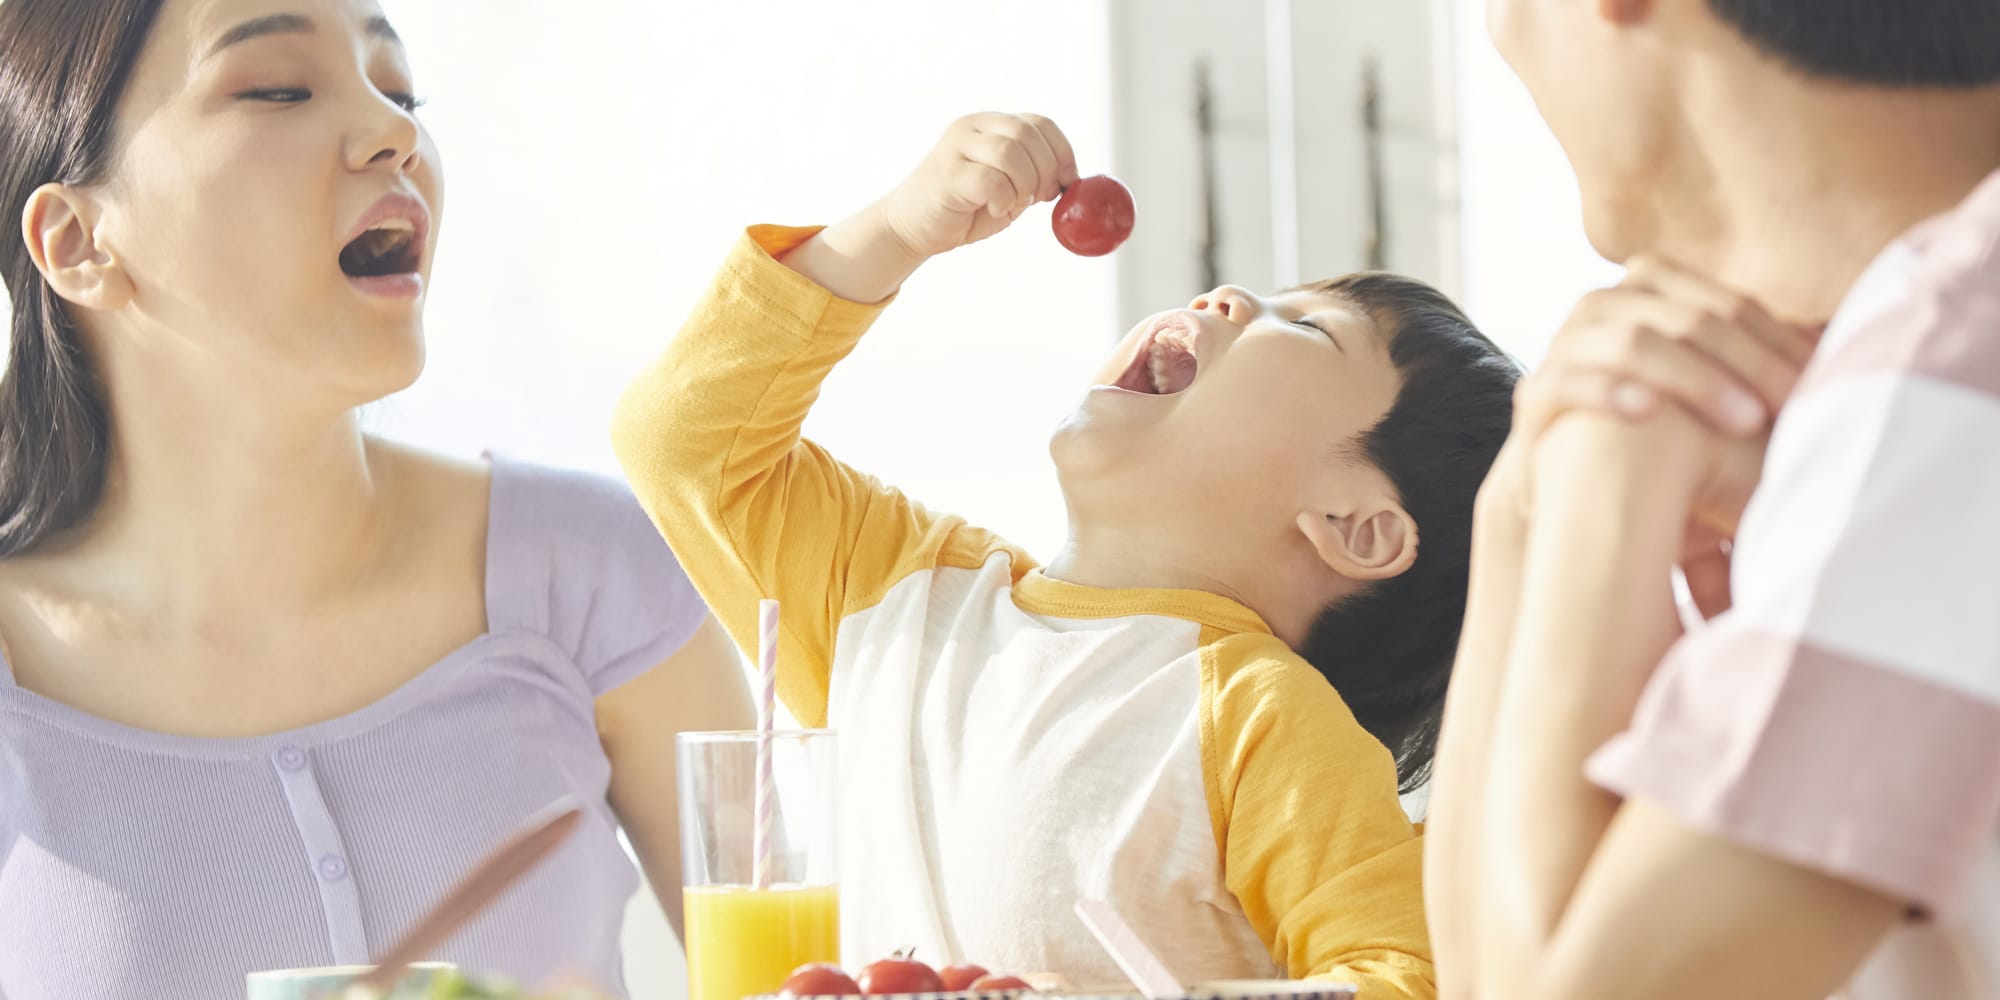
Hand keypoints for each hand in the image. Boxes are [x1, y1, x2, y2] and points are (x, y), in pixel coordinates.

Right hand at [878, 112, 1078, 261]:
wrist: (912, 228)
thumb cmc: (963, 211)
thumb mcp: (1009, 191)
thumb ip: (1034, 179)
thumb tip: (1072, 182)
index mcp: (991, 126)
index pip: (1039, 123)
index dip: (1062, 152)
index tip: (1068, 182)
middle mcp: (974, 128)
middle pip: (1028, 134)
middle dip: (1046, 171)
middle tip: (1039, 198)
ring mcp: (957, 146)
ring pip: (1012, 153)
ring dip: (1024, 185)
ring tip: (1012, 204)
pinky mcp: (947, 171)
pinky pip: (991, 179)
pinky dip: (1003, 199)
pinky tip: (995, 210)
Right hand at [1513, 256, 1817, 537]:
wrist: (1578, 487)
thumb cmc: (1662, 438)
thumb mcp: (1713, 389)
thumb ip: (1757, 359)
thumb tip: (1840, 339)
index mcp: (1651, 290)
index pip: (1725, 302)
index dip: (1777, 341)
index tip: (1817, 387)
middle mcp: (1603, 307)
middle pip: (1686, 317)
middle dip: (1748, 361)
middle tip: (1793, 406)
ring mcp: (1564, 348)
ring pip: (1633, 341)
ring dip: (1696, 379)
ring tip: (1744, 421)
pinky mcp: (1536, 396)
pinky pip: (1570, 382)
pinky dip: (1611, 393)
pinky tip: (1651, 413)